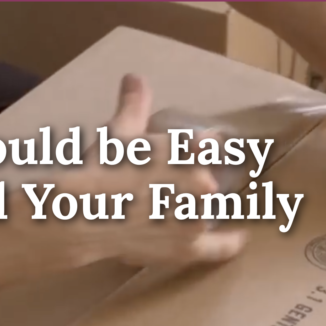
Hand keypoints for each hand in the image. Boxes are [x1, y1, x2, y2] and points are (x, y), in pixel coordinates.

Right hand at [61, 74, 248, 266]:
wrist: (85, 211)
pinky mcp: (188, 247)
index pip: (210, 145)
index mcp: (190, 151)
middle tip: (169, 185)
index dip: (202, 148)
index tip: (202, 149)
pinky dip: (231, 243)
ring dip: (198, 208)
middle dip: (193, 180)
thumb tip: (135, 77)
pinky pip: (219, 248)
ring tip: (183, 210)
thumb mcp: (119, 132)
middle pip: (208, 180)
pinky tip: (240, 238)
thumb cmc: (101, 167)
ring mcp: (197, 217)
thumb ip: (134, 105)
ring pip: (208, 209)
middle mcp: (203, 183)